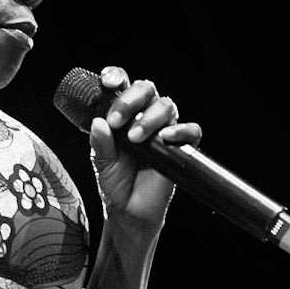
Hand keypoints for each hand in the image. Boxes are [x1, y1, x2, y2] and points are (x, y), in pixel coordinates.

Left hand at [88, 66, 202, 231]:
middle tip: (117, 120)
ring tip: (134, 138)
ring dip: (149, 118)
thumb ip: (100, 143)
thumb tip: (99, 124)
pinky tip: (166, 138)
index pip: (124, 86)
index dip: (117, 77)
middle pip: (147, 89)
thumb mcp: (101, 162)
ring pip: (166, 106)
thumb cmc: (117, 182)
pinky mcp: (181, 148)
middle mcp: (145, 116)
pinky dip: (181, 130)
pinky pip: (191, 131)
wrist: (130, 210)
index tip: (108, 82)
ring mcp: (164, 130)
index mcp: (124, 114)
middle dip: (131, 99)